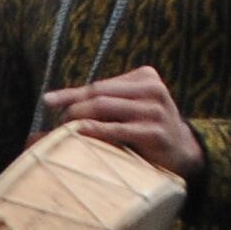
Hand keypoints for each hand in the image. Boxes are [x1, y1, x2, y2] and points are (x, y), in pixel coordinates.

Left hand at [41, 66, 203, 179]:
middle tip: (57, 122)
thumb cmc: (146, 129)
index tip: (48, 100)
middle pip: (98, 94)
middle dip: (72, 107)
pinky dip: (93, 131)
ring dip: (77, 118)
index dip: (71, 93)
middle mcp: (152, 89)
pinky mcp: (154, 132)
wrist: (182, 152)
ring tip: (63, 130)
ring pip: (103, 108)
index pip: (99, 85)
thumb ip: (105, 103)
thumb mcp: (130, 108)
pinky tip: (78, 134)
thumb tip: (59, 106)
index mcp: (145, 77)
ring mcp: (155, 110)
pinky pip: (115, 129)